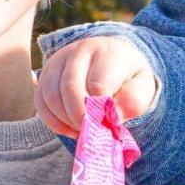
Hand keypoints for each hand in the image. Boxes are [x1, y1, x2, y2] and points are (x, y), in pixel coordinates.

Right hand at [35, 36, 158, 136]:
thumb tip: (112, 117)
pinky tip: (71, 128)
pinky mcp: (45, 75)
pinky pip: (41, 102)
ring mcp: (58, 61)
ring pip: (51, 96)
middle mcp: (79, 51)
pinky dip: (54, 122)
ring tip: (83, 130)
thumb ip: (133, 101)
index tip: (108, 126)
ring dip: (66, 121)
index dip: (101, 111)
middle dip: (80, 118)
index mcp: (107, 52)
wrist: (113, 60)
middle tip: (92, 133)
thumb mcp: (143, 86)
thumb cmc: (128, 77)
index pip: (98, 84)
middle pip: (69, 88)